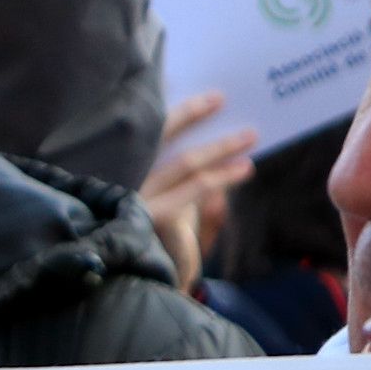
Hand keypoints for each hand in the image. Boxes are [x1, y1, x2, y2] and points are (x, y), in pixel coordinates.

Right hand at [138, 89, 259, 294]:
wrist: (142, 281)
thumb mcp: (167, 194)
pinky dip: (222, 175)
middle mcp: (119, 180)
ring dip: (221, 146)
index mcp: (120, 169)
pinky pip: (194, 187)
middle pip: (157, 136)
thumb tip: (211, 123)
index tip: (193, 88)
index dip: (168, 109)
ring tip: (251, 135)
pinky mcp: (150, 217)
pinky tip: (244, 168)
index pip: (143, 132)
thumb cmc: (159, 232)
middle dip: (190, 113)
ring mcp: (133, 198)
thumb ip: (177, 167)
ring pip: (184, 161)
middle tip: (221, 97)